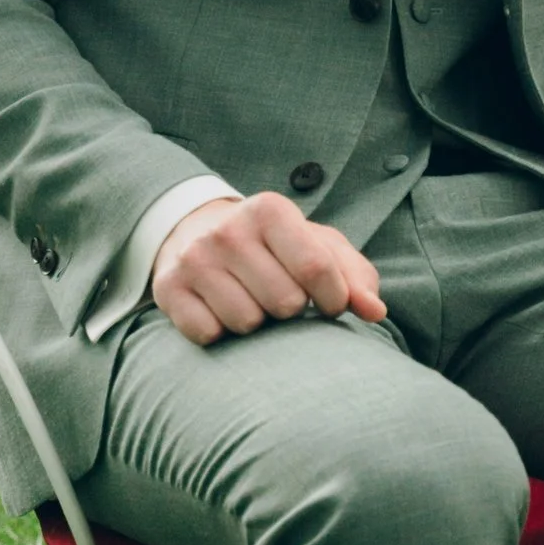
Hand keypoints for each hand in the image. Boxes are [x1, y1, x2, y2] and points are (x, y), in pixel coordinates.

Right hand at [152, 191, 386, 347]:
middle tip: (280, 295)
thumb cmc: (274, 246)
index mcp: (270, 210)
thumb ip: (354, 276)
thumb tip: (375, 311)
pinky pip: (209, 334)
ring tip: (250, 299)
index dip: (335, 298)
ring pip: (247, 323)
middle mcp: (228, 230)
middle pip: (284, 303)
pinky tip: (220, 309)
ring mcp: (194, 259)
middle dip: (291, 309)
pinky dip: (221, 332)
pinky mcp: (168, 289)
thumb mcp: (317, 245)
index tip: (331, 304)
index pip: (317, 267)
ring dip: (257, 323)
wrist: (195, 231)